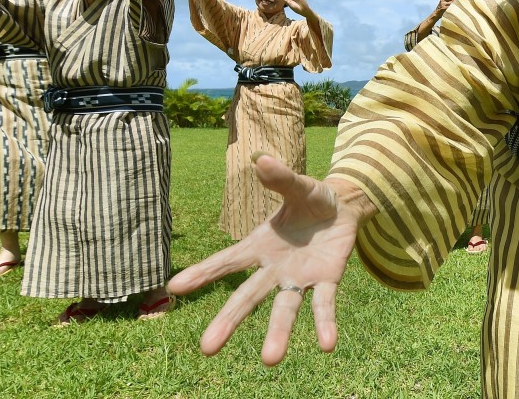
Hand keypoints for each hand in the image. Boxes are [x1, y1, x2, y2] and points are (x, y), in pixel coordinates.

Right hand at [167, 155, 363, 364]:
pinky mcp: (327, 281)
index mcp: (259, 245)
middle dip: (228, 321)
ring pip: (285, 309)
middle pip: (247, 297)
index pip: (226, 261)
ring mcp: (299, 278)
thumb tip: (262, 159)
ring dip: (278, 333)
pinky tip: (327, 345)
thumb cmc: (312, 199)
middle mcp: (274, 269)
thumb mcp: (298, 186)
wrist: (344, 209)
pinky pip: (324, 305)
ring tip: (270, 360)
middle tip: (207, 349)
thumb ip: (281, 178)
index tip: (173, 288)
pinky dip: (325, 324)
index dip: (202, 274)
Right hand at [435, 0, 460, 16]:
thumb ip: (449, 0)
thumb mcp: (444, 2)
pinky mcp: (443, 8)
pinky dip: (453, 6)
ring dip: (456, 1)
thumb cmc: (442, 8)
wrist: (436, 14)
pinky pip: (449, 7)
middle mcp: (442, 0)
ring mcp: (443, 4)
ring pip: (451, 2)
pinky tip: (457, 6)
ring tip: (460, 1)